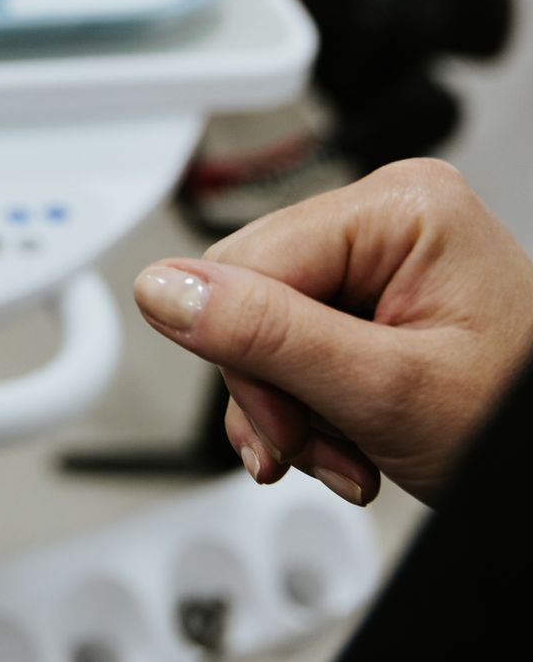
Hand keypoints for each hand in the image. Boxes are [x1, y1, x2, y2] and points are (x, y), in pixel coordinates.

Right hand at [134, 159, 532, 506]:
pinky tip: (345, 438)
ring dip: (286, 411)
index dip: (245, 357)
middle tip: (318, 445)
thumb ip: (266, 335)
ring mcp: (378, 258)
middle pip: (245, 300)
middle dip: (270, 391)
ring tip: (343, 452)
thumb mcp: (384, 389)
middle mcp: (385, 218)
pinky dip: (305, 408)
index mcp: (398, 209)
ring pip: (258, 331)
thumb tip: (163, 288)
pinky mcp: (369, 298)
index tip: (285, 427)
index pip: (244, 266)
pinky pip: (289, 346)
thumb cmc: (514, 421)